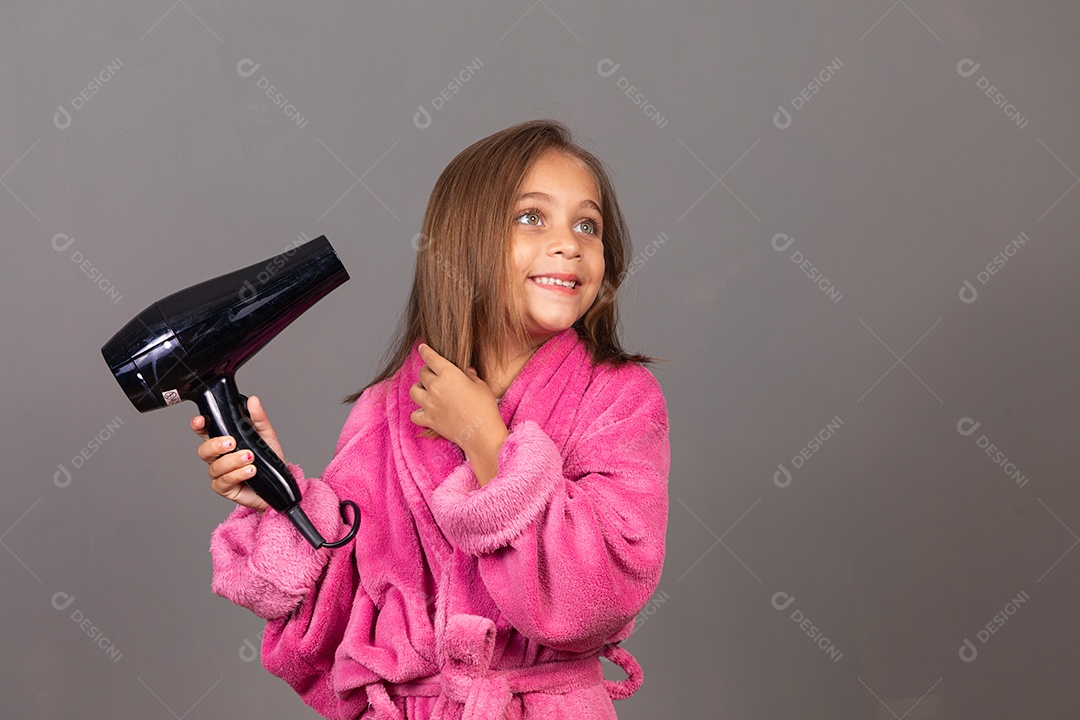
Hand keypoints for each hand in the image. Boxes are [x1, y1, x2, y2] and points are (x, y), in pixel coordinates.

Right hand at [191, 395, 282, 512]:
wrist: (278, 485)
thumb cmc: (268, 460)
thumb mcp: (266, 435)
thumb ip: (258, 418)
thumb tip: (253, 401)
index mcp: (224, 441)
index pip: (205, 431)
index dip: (198, 425)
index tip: (200, 420)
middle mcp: (218, 457)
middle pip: (204, 450)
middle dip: (216, 445)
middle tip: (232, 442)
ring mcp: (220, 474)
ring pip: (215, 467)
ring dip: (233, 461)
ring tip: (250, 458)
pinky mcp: (225, 488)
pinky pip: (225, 481)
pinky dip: (238, 474)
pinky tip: (250, 471)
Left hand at [409, 343, 505, 451]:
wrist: (481, 433)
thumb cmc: (485, 407)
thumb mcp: (480, 385)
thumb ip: (469, 375)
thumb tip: (465, 372)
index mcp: (449, 374)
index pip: (431, 358)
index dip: (425, 351)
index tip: (422, 347)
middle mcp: (435, 387)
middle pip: (422, 373)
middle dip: (427, 371)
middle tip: (434, 374)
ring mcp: (430, 404)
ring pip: (413, 391)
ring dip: (418, 388)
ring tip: (426, 391)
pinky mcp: (429, 420)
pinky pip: (414, 414)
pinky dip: (418, 412)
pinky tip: (425, 411)